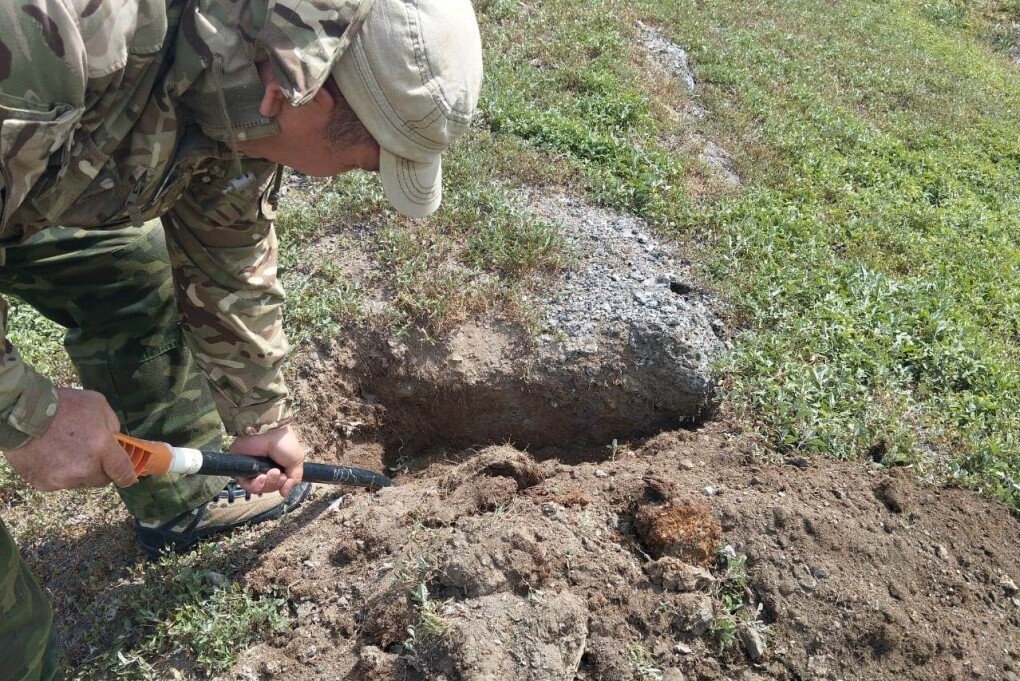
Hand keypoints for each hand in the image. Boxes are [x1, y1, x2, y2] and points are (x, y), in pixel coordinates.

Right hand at [2, 388, 136, 490]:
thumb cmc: (62, 405)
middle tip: (91, 454)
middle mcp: (84, 468)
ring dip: (79, 471)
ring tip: (67, 451)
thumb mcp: (97, 404)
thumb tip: (116, 441)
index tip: (128, 477)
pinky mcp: (45, 484)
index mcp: (101, 447)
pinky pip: (60, 483)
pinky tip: (51, 455)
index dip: (128, 476)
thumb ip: (112, 425)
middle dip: (101, 469)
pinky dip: (59, 473)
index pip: (123, 472)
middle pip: (102, 480)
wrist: (20, 414)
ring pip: (80, 482)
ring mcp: (63, 479)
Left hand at [229, 424, 304, 495]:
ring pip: (258, 488)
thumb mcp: (297, 461)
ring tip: (272, 473)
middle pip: (269, 488)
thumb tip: (284, 493)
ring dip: (267, 484)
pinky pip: (247, 485)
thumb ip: (294, 479)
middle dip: (275, 484)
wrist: (270, 431)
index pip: (278, 485)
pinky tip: (261, 477)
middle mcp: (265, 470)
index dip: (282, 485)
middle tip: (279, 474)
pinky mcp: (241, 469)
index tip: (285, 478)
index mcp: (278, 467)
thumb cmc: (284, 443)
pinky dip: (255, 485)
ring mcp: (252, 470)